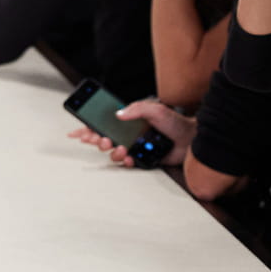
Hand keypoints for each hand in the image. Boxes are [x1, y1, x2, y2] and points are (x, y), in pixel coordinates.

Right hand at [66, 98, 192, 167]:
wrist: (192, 140)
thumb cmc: (175, 122)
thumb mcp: (155, 109)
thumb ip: (137, 108)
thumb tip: (118, 114)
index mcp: (128, 119)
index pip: (103, 122)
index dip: (88, 126)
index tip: (78, 132)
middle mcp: (128, 133)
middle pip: (103, 137)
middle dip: (97, 139)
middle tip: (101, 139)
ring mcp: (134, 146)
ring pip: (113, 152)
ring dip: (112, 151)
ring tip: (119, 148)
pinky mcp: (141, 158)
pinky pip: (127, 162)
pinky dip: (125, 161)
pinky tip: (128, 157)